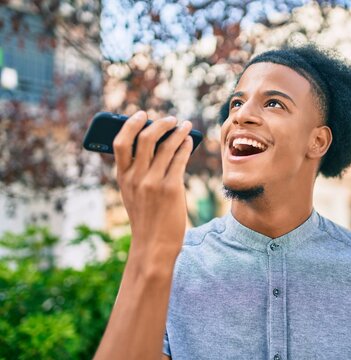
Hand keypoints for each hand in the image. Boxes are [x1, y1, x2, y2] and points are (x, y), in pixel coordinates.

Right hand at [113, 110, 192, 269]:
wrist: (154, 245)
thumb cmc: (146, 219)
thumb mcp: (132, 194)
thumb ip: (137, 173)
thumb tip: (156, 144)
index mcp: (122, 177)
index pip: (120, 143)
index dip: (130, 124)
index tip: (141, 114)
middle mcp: (135, 178)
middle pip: (146, 138)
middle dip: (160, 123)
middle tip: (171, 118)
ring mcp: (152, 183)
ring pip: (166, 146)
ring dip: (178, 131)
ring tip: (185, 126)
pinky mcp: (171, 189)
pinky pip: (179, 159)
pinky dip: (185, 146)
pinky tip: (189, 141)